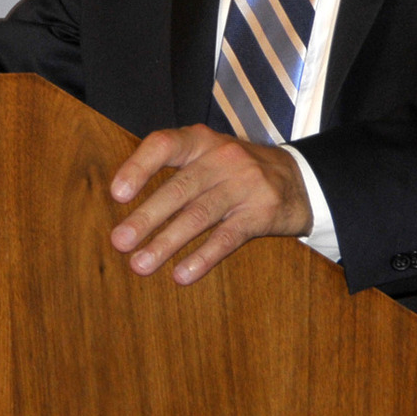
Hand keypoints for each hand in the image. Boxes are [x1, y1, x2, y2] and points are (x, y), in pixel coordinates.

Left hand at [109, 124, 312, 284]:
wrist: (299, 178)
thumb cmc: (235, 170)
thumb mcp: (207, 155)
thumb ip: (173, 169)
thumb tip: (121, 199)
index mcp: (200, 140)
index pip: (164, 145)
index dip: (138, 167)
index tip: (117, 194)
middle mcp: (221, 158)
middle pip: (179, 189)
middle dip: (146, 217)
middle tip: (119, 242)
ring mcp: (244, 185)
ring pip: (199, 216)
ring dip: (166, 243)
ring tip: (141, 264)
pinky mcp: (261, 213)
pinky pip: (227, 238)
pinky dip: (202, 258)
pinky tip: (181, 275)